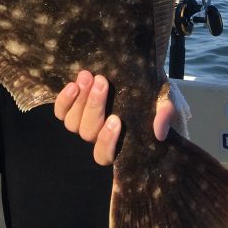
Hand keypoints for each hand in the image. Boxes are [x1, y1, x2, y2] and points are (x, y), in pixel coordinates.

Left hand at [53, 70, 176, 165]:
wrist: (139, 73)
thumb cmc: (154, 94)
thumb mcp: (166, 101)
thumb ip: (165, 114)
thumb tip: (159, 131)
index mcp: (120, 142)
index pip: (105, 155)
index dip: (107, 141)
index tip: (117, 119)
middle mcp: (98, 135)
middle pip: (87, 132)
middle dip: (94, 107)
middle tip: (102, 82)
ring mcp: (83, 121)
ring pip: (72, 122)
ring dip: (80, 99)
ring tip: (89, 76)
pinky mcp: (72, 106)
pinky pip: (61, 111)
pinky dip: (64, 100)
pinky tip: (73, 85)